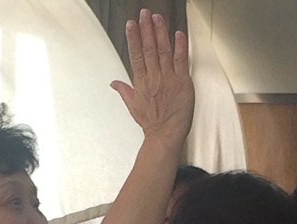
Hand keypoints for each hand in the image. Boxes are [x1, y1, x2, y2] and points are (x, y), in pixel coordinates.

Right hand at [110, 10, 194, 143]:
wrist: (166, 135)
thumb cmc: (151, 123)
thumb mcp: (133, 106)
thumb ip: (124, 91)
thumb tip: (113, 83)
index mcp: (141, 82)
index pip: (135, 55)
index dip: (133, 38)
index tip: (131, 24)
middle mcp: (154, 78)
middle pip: (148, 49)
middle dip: (146, 29)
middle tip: (144, 14)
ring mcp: (169, 79)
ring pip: (163, 51)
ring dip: (160, 33)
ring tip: (157, 18)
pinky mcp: (183, 83)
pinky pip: (181, 61)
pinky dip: (180, 46)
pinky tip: (178, 34)